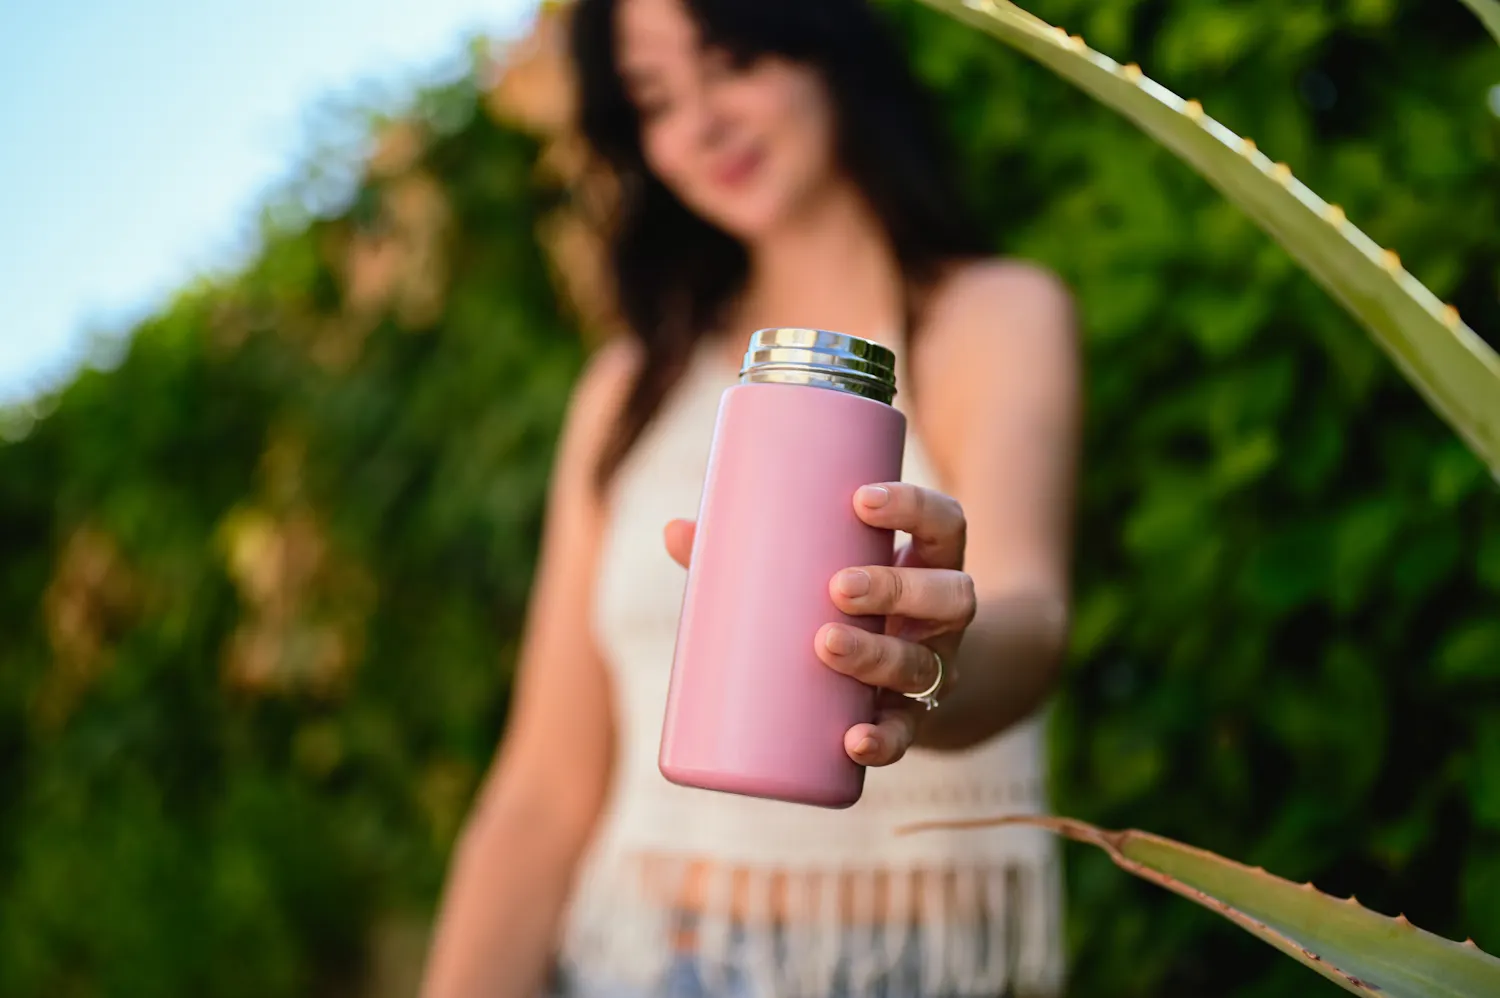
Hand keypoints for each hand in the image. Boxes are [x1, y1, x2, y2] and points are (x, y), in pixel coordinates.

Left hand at [662, 481, 974, 768]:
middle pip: (948, 594)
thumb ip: (752, 553)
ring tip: (826, 646)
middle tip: (836, 586)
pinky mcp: (913, 721)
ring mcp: (933, 670)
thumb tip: (676, 531)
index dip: (914, 508)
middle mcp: (942, 617)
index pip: (944, 524)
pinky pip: (908, 734)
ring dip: (881, 656)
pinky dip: (883, 740)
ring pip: (927, 663)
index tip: (860, 500)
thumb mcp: (819, 573)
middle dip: (894, 586)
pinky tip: (854, 741)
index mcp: (928, 563)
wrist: (898, 688)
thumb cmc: (846, 608)